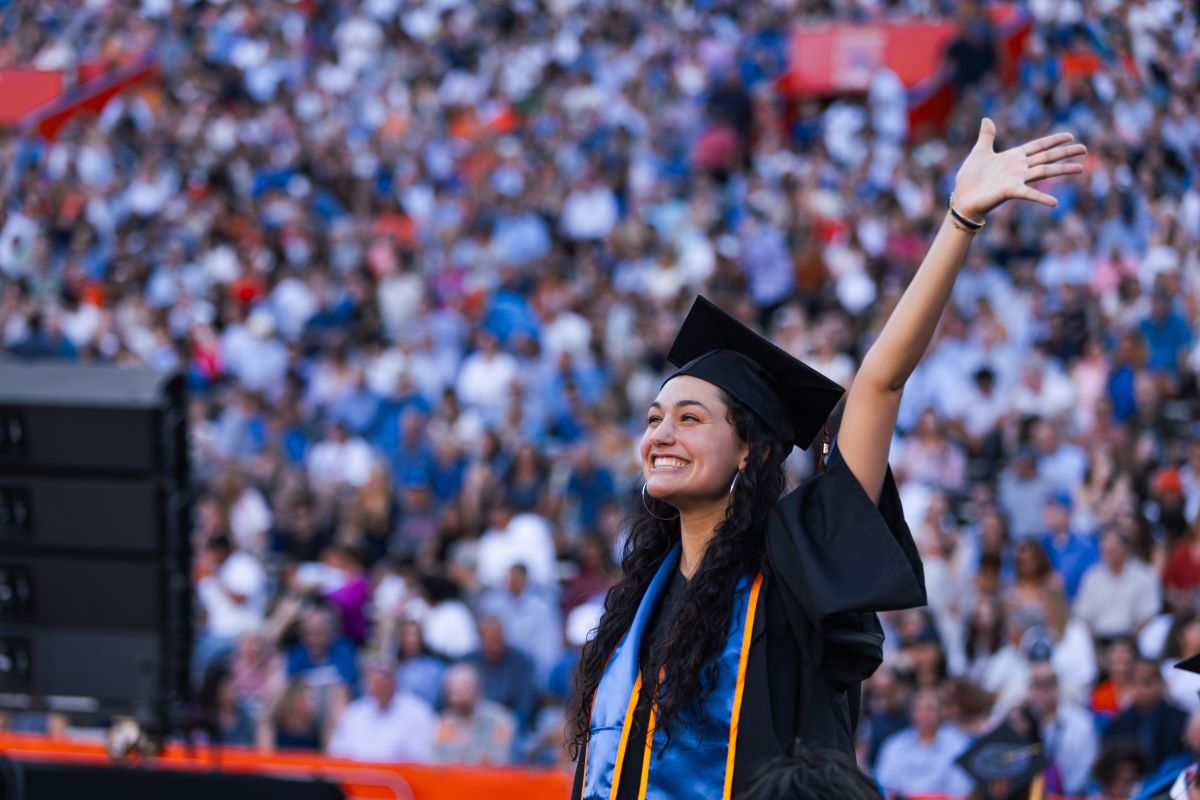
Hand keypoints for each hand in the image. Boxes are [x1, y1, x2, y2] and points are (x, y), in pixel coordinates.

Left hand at [952, 117, 1086, 220]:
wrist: (962, 197)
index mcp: (1014, 156)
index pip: (1038, 146)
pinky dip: (1041, 198)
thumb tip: (986, 119)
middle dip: (1066, 152)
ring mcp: (1017, 179)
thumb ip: (987, 136)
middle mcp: (1019, 167)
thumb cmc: (970, 177)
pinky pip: (1029, 194)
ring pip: (1045, 171)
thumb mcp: (979, 151)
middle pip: (1047, 157)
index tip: (1070, 136)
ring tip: (1081, 168)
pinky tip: (1055, 203)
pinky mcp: (1011, 191)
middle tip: (1085, 149)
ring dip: (1063, 170)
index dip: (1053, 140)